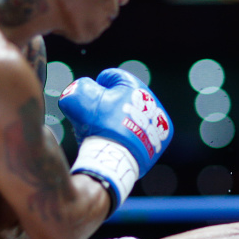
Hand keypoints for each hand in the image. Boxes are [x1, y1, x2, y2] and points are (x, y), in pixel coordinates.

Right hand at [59, 68, 173, 214]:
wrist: (116, 161)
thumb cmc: (99, 128)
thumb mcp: (79, 100)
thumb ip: (79, 87)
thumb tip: (82, 88)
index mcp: (135, 85)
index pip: (112, 77)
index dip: (97, 87)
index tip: (92, 99)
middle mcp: (151, 101)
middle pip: (123, 98)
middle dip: (109, 106)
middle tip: (97, 118)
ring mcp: (157, 122)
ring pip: (133, 115)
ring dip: (120, 121)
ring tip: (106, 132)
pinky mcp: (159, 140)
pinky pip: (140, 132)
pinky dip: (130, 135)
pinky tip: (118, 142)